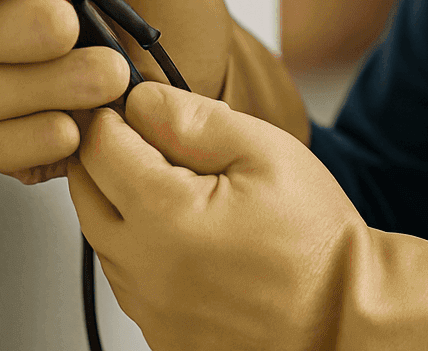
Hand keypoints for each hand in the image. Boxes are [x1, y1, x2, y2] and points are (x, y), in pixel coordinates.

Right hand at [0, 0, 233, 183]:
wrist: (209, 53)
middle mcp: (6, 25)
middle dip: (17, 30)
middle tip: (69, 22)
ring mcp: (18, 83)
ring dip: (48, 84)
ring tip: (110, 72)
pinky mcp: (35, 136)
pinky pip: (4, 147)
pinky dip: (39, 138)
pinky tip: (82, 123)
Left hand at [71, 84, 427, 350]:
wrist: (342, 317)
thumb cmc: (315, 241)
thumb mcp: (266, 152)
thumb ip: (194, 120)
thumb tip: (142, 99)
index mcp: (165, 216)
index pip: (98, 145)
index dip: (114, 113)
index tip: (137, 104)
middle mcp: (142, 268)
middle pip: (84, 189)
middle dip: (108, 154)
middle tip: (153, 139)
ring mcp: (146, 306)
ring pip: (100, 235)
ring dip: (122, 202)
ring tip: (182, 188)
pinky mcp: (158, 331)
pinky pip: (126, 276)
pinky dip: (141, 248)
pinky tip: (188, 235)